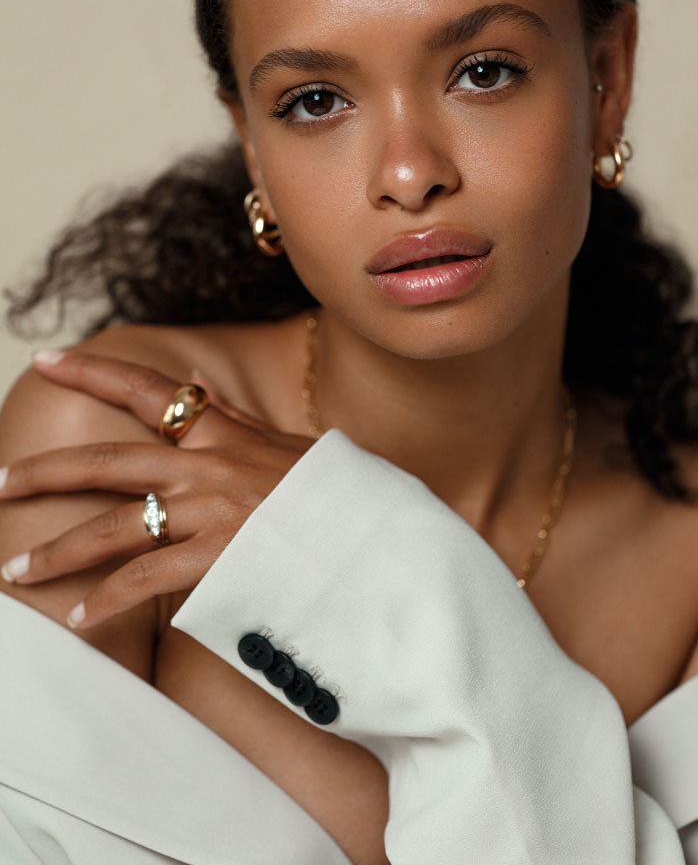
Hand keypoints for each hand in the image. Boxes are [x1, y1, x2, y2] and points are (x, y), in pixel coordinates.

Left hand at [0, 348, 315, 628]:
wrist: (380, 533)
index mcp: (222, 432)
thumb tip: (195, 375)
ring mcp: (210, 512)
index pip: (148, 388)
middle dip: (43, 474)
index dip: (93, 373)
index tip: (47, 360)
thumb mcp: (285, 442)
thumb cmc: (335, 489)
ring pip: (114, 527)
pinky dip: (107, 600)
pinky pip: (146, 579)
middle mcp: (207, 466)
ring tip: (16, 572)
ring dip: (58, 552)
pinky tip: (79, 618)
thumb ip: (233, 415)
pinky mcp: (219, 557)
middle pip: (107, 462)